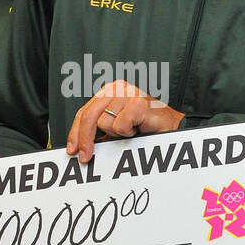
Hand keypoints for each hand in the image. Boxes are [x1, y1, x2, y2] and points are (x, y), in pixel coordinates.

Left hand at [66, 82, 184, 162]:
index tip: (72, 150)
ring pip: (104, 122)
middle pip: (89, 116)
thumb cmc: (145, 127)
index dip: (75, 132)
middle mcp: (116, 88)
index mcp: (109, 92)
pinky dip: (128, 132)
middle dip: (85, 139)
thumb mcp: (115, 128)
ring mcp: (127, 93)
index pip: (84, 112)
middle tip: (85, 157)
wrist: (171, 127)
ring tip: (131, 131)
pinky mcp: (137, 102)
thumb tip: (78, 146)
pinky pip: (120, 125)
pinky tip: (138, 128)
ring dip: (117, 134)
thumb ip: (97, 131)